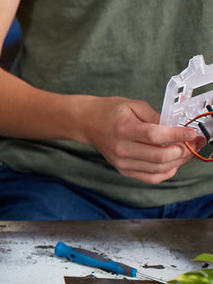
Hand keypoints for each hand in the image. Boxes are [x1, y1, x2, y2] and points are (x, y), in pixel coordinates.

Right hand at [83, 97, 204, 183]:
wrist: (89, 122)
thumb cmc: (110, 112)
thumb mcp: (133, 105)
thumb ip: (156, 116)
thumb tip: (176, 127)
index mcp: (124, 129)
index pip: (156, 136)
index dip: (178, 135)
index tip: (192, 133)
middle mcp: (122, 148)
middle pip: (160, 156)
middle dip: (183, 150)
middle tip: (194, 142)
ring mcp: (122, 162)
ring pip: (159, 169)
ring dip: (179, 161)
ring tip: (186, 151)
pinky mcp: (124, 170)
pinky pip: (151, 178)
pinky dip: (167, 172)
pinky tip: (173, 163)